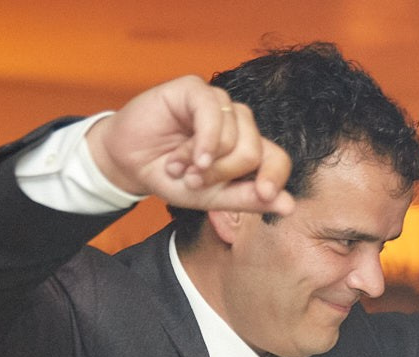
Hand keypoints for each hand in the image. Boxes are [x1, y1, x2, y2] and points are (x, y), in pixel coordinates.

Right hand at [86, 76, 294, 214]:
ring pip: (234, 136)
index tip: (264, 194)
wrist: (129, 162)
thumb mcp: (210, 198)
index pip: (277, 159)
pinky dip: (201, 143)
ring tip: (177, 166)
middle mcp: (238, 123)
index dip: (275, 177)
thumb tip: (289, 205)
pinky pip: (213, 114)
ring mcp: (218, 104)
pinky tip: (185, 158)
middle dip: (222, 176)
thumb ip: (247, 199)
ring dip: (202, 163)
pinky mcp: (195, 89)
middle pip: (253, 152)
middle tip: (192, 181)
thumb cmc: (171, 177)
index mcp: (247, 149)